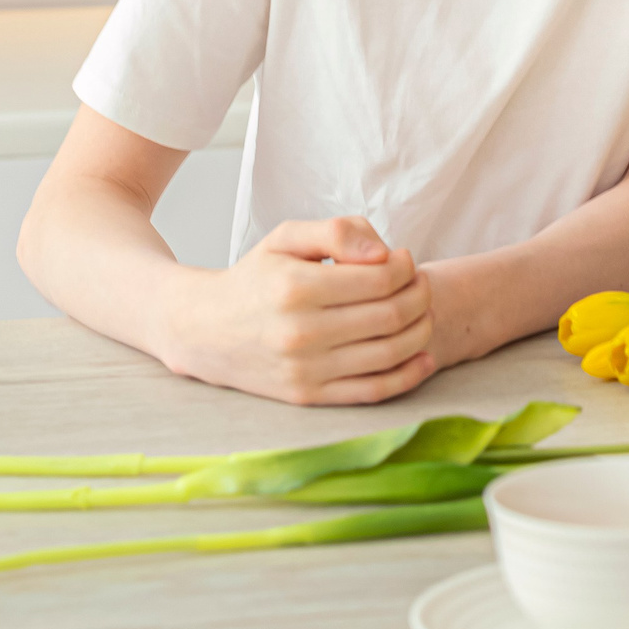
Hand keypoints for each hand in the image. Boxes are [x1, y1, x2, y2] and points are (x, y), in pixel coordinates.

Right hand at [157, 216, 436, 405]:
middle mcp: (301, 333)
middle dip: (419, 296)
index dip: (406, 267)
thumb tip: (384, 253)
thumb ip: (337, 232)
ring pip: (389, 354)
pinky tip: (423, 356)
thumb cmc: (256, 278)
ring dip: (421, 331)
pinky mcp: (308, 396)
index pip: (380, 279)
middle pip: (391, 316)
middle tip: (420, 284)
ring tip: (421, 312)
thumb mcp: (286, 238)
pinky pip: (372, 392)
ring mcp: (305, 370)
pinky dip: (408, 376)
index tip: (405, 260)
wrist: (205, 330)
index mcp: (297, 288)